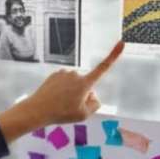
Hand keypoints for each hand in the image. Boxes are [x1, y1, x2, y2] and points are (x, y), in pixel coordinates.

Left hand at [0, 40, 123, 142]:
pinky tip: (55, 98)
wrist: (37, 110)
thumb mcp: (84, 115)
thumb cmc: (61, 113)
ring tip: (61, 104)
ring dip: (72, 93)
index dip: (114, 56)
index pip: (103, 68)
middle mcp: (76, 74)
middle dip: (83, 94)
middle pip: (87, 85)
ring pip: (75, 84)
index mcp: (85, 83)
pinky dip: (63, 90)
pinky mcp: (55, 74)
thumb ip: (95, 104)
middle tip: (70, 107)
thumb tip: (93, 95)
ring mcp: (64, 73)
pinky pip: (65, 83)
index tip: (122, 43)